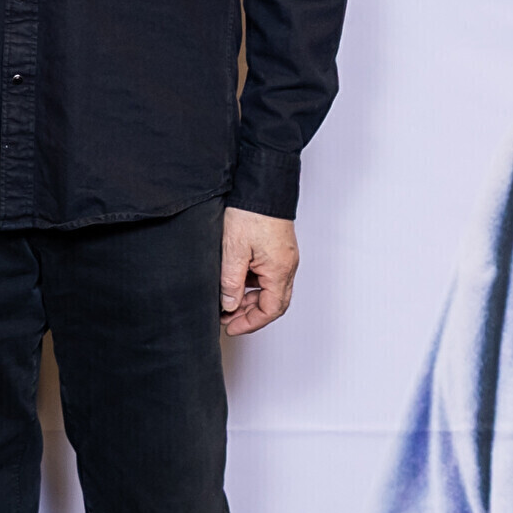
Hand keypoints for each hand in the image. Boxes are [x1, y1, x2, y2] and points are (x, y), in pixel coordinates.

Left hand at [220, 207, 298, 336]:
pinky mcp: (278, 249)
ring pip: (270, 290)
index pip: (270, 310)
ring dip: (249, 299)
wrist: (261, 185)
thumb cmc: (250, 212)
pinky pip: (268, 275)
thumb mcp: (233, 251)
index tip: (231, 327)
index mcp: (279, 270)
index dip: (250, 323)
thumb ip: (231, 282)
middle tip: (226, 318)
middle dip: (249, 315)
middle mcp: (287, 266)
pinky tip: (234, 280)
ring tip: (226, 300)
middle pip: (273, 303)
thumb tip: (230, 306)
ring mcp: (284, 258)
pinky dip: (252, 283)